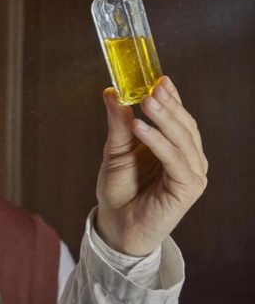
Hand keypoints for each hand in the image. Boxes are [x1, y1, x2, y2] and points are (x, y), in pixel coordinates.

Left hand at [95, 76, 207, 255]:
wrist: (116, 225)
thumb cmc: (119, 189)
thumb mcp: (115, 150)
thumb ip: (119, 123)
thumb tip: (112, 92)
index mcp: (174, 146)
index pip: (178, 115)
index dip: (172, 96)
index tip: (159, 78)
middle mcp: (187, 157)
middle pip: (184, 124)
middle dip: (169, 104)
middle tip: (151, 87)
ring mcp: (191, 172)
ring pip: (183, 138)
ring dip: (164, 118)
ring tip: (145, 101)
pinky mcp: (188, 188)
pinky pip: (175, 159)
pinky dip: (158, 142)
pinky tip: (141, 128)